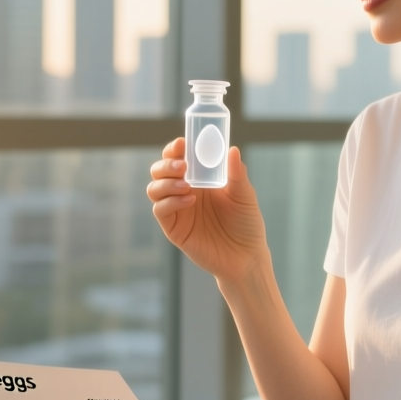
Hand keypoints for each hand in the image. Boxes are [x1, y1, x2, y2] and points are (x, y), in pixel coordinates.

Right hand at [146, 138, 267, 281]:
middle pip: (159, 170)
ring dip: (166, 183)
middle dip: (166, 164)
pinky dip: (171, 202)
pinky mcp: (174, 228)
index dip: (174, 148)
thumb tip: (233, 150)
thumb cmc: (246, 224)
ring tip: (187, 186)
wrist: (246, 256)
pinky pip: (160, 210)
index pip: (178, 157)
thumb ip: (237, 174)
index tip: (182, 143)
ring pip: (154, 189)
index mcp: (199, 179)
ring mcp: (177, 210)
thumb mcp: (244, 195)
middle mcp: (184, 191)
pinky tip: (190, 201)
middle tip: (182, 165)